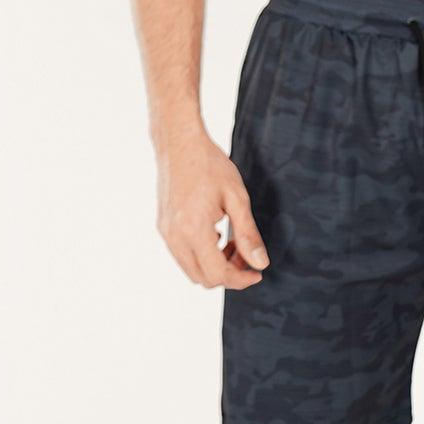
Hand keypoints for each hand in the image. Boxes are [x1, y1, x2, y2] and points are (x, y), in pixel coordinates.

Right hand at [155, 129, 268, 288]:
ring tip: (233, 242)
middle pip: (203, 278)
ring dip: (215, 265)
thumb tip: (260, 264)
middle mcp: (175, 237)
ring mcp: (166, 233)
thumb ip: (248, 234)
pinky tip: (218, 234)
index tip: (257, 272)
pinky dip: (202, 255)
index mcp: (193, 230)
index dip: (240, 279)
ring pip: (192, 270)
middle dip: (229, 273)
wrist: (180, 143)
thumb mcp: (237, 198)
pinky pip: (183, 255)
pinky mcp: (163, 227)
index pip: (217, 274)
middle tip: (247, 254)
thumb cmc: (210, 165)